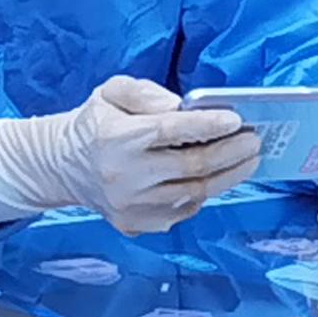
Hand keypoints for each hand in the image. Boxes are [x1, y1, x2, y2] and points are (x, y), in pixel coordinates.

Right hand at [0, 77, 261, 234]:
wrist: (63, 167)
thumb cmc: (96, 124)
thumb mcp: (110, 92)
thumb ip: (144, 93)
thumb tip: (182, 106)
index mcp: (116, 138)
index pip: (170, 131)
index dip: (207, 125)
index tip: (236, 119)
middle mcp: (123, 176)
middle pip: (191, 169)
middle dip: (230, 154)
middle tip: (254, 141)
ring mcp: (130, 206)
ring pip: (193, 195)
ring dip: (227, 177)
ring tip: (247, 160)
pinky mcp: (135, 224)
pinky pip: (182, 212)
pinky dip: (203, 194)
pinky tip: (216, 178)